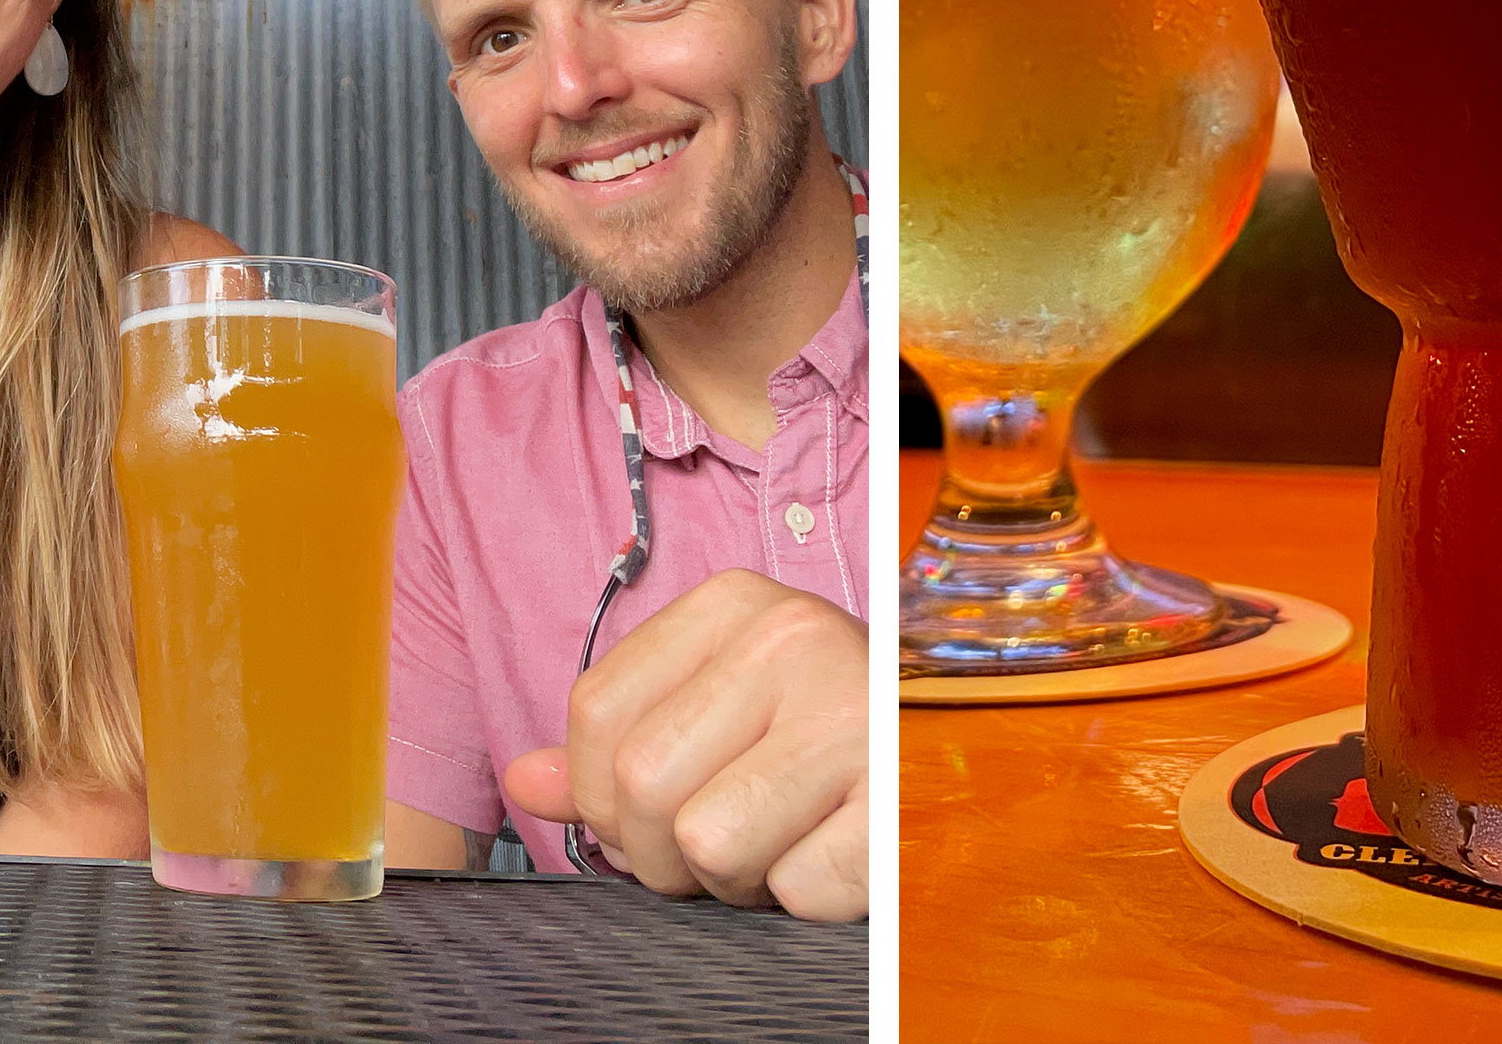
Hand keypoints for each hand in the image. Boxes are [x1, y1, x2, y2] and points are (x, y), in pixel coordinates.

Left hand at [504, 569, 865, 921]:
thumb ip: (618, 741)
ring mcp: (852, 714)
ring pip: (707, 845)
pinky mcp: (896, 798)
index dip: (603, 791)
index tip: (648, 807)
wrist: (976, 723)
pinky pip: (794, 889)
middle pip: (641, 787)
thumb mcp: (718, 701)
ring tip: (780, 839)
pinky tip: (834, 849)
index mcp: (737, 603)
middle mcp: (793, 639)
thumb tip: (525, 780)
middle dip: (660, 851)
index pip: (596, 713)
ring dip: (732, 880)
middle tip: (719, 838)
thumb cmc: (826, 722)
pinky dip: (804, 897)